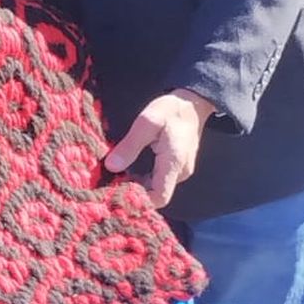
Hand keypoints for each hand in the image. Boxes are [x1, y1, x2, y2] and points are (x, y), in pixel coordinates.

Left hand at [103, 87, 215, 209]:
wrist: (192, 103)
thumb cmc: (170, 110)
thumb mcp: (146, 122)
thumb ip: (130, 145)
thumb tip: (112, 166)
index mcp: (174, 163)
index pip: (159, 197)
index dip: (139, 200)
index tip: (117, 193)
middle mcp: (180, 172)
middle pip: (156, 195)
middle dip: (134, 193)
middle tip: (111, 185)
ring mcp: (180, 171)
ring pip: (157, 188)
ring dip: (138, 186)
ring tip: (116, 178)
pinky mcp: (177, 167)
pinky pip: (160, 180)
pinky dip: (144, 179)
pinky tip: (129, 171)